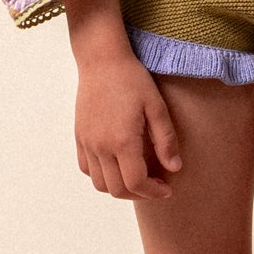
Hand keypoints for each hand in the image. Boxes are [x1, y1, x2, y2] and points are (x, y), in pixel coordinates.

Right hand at [63, 0, 182, 198]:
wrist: (102, 60)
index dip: (154, 192)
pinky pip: (86, 169)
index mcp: (122, 141)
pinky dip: (102, 176)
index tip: (167, 189)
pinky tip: (117, 164)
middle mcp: (101, 146)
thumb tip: (174, 168)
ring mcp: (87, 143)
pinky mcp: (79, 137)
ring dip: (120, 187)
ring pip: (100, 183)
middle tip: (156, 185)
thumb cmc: (132, 80)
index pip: (136, 183)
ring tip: (138, 176)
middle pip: (117, 189)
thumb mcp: (157, 107)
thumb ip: (166, 140)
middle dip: (140, 194)